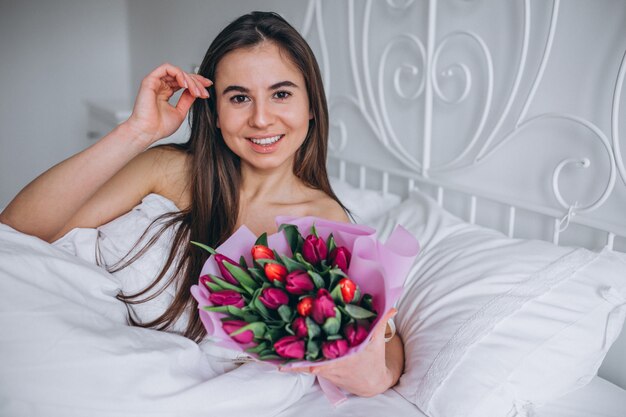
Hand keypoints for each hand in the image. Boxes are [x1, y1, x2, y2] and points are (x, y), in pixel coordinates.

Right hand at [124, 63, 211, 145]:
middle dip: (196, 82)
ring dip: (189, 80)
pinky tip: (185, 84)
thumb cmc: (160, 127)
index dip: (197, 83)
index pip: (183, 82)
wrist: (148, 132)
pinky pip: (167, 68)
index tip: (208, 88)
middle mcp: (160, 86)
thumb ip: (187, 100)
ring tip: (196, 91)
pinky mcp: (150, 80)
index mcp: (165, 92)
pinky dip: (179, 74)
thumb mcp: (180, 112)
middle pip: (182, 76)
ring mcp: (155, 82)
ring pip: (177, 72)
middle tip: (204, 92)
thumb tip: (196, 91)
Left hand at [283, 308, 398, 397]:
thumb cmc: (372, 358)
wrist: (370, 383)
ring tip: (276, 346)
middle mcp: (335, 362)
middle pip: (314, 352)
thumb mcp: (377, 339)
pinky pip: (304, 367)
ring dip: (293, 354)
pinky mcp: (320, 371)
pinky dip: (293, 364)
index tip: (308, 330)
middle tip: (284, 334)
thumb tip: (391, 304)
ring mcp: (326, 368)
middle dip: (300, 345)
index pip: (333, 346)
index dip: (320, 339)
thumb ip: (381, 320)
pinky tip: (278, 361)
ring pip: (306, 361)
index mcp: (350, 353)